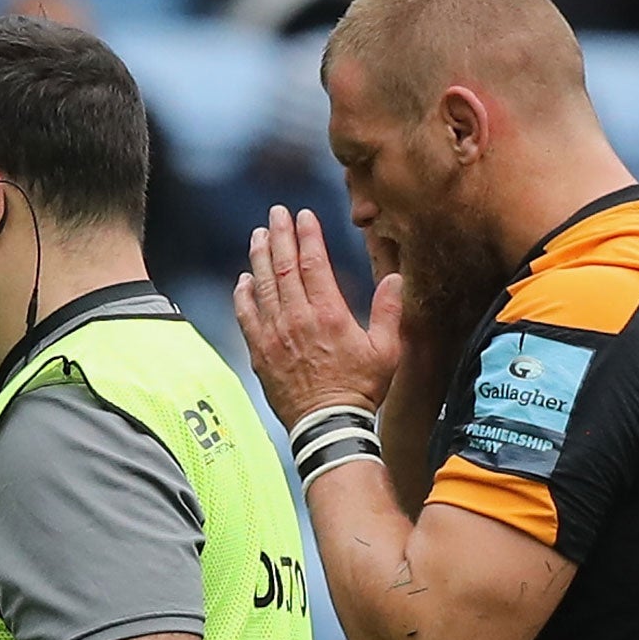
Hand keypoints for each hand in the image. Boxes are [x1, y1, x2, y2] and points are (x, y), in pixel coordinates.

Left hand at [235, 204, 404, 429]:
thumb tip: (394, 278)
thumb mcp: (386, 351)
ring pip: (263, 285)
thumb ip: (389, 312)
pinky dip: (243, 294)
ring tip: (259, 235)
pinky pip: (246, 316)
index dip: (307, 235)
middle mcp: (297, 319)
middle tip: (276, 213)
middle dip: (280, 235)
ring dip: (260, 257)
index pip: (313, 263)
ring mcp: (275, 335)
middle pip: (284, 266)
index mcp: (329, 314)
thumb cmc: (360, 390)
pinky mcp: (260, 352)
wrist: (328, 426)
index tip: (303, 216)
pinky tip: (244, 279)